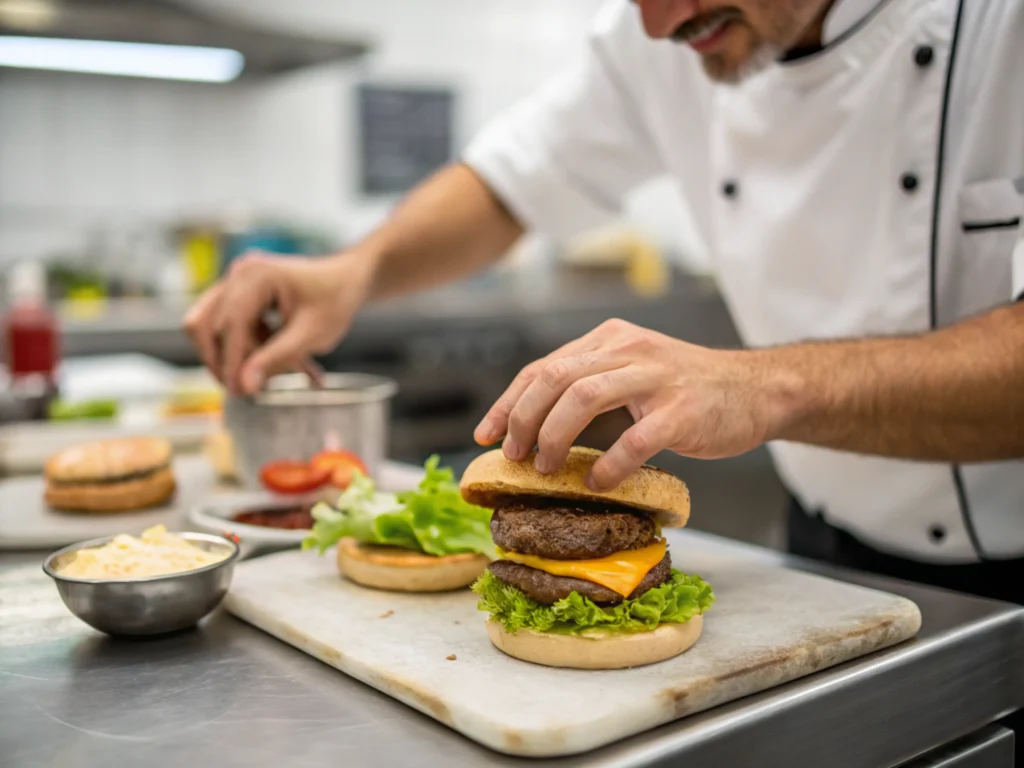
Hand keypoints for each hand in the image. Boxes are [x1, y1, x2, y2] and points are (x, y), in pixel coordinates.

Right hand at [184, 250, 373, 394]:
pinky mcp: (239, 293)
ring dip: (235, 355)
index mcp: (257, 275)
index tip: (239, 390)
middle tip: (246, 389)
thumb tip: (244, 385)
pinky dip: (246, 347)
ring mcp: (236, 281)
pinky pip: (228, 326)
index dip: (231, 360)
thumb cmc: (336, 301)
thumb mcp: (311, 335)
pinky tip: (276, 362)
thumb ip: (277, 358)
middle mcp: (240, 273)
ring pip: (212, 326)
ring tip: (266, 376)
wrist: (347, 280)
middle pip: (209, 324)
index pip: (230, 323)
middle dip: (227, 360)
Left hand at [474, 319, 793, 490]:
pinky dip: (609, 464)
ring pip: (584, 397)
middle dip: (523, 419)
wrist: (756, 389)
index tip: (486, 435)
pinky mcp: (682, 410)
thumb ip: (590, 386)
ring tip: (546, 468)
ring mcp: (656, 378)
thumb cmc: (687, 389)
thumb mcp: (633, 372)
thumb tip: (534, 427)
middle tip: (512, 456)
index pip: (543, 367)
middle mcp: (628, 350)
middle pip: (555, 377)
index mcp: (609, 340)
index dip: (509, 403)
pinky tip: (598, 482)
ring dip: (554, 437)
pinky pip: (635, 439)